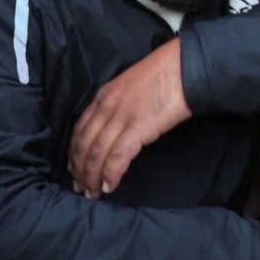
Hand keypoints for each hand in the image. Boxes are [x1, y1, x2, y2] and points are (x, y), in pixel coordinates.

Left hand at [69, 39, 190, 197]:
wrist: (185, 66)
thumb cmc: (165, 75)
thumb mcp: (131, 87)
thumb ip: (120, 106)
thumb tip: (118, 128)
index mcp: (103, 96)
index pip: (80, 128)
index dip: (74, 151)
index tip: (74, 167)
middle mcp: (106, 107)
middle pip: (83, 143)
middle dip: (79, 168)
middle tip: (78, 187)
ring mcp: (120, 116)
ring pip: (96, 152)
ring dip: (91, 176)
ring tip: (91, 193)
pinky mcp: (138, 127)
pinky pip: (117, 155)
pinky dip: (111, 173)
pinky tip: (109, 186)